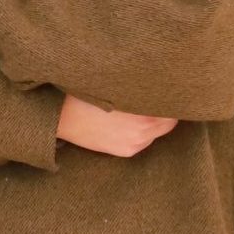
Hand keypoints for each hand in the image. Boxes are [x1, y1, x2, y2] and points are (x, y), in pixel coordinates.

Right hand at [56, 94, 177, 157]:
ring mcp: (134, 143)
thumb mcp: (114, 85)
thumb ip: (138, 88)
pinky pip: (144, 141)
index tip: (165, 90)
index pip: (172, 109)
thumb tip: (157, 82)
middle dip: (164, 112)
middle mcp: (142, 132)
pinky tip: (130, 123)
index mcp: (142, 115)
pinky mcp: (125, 151)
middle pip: (169, 123)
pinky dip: (143, 132)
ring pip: (157, 132)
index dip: (169, 98)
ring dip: (154, 122)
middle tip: (157, 99)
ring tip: (141, 111)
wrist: (61, 117)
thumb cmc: (85, 95)